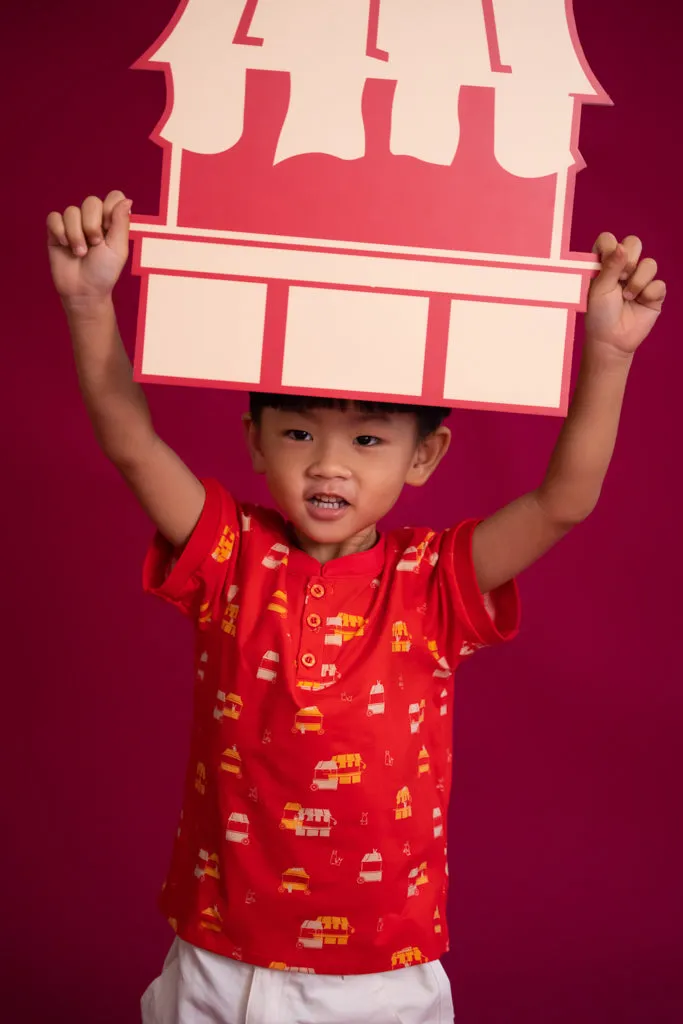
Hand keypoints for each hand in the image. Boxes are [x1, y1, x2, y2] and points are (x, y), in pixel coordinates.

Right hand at [47, 191, 131, 305]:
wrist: (84, 291)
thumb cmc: (104, 272)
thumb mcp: (118, 249)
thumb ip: (121, 223)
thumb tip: (127, 199)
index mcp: (111, 222)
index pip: (113, 197)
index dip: (111, 209)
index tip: (110, 229)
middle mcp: (92, 219)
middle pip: (91, 201)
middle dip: (92, 224)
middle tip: (95, 244)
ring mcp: (73, 224)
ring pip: (71, 211)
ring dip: (76, 234)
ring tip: (80, 253)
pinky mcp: (56, 231)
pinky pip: (54, 217)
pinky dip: (59, 231)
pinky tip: (65, 245)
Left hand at [585, 234, 665, 356]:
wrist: (611, 340)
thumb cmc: (599, 315)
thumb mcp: (599, 290)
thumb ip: (610, 266)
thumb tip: (621, 246)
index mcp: (604, 264)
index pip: (609, 239)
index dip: (609, 247)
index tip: (604, 263)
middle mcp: (623, 268)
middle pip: (634, 243)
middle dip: (628, 261)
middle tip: (620, 279)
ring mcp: (640, 279)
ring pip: (650, 263)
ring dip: (638, 281)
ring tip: (627, 297)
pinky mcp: (654, 293)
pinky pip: (659, 283)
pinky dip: (648, 294)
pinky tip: (639, 303)